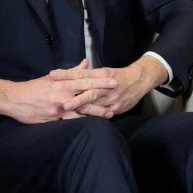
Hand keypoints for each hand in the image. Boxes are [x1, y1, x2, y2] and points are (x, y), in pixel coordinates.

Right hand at [0, 59, 116, 123]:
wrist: (14, 99)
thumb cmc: (35, 87)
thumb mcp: (53, 77)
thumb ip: (72, 71)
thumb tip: (86, 62)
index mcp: (62, 83)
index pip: (86, 80)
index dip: (101, 81)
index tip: (114, 80)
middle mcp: (62, 95)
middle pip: (87, 95)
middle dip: (103, 96)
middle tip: (117, 97)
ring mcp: (59, 108)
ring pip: (81, 110)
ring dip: (96, 112)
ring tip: (110, 114)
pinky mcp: (54, 118)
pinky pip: (71, 120)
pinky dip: (82, 121)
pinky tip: (92, 124)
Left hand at [50, 56, 167, 117]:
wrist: (140, 80)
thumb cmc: (119, 76)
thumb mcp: (104, 71)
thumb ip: (88, 73)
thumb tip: (73, 72)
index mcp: (102, 74)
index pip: (81, 74)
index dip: (67, 74)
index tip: (52, 75)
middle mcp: (106, 86)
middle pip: (88, 90)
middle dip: (73, 96)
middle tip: (60, 99)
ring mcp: (111, 98)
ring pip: (94, 104)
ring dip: (80, 108)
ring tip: (66, 111)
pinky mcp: (116, 108)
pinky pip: (102, 114)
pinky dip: (92, 116)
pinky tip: (81, 121)